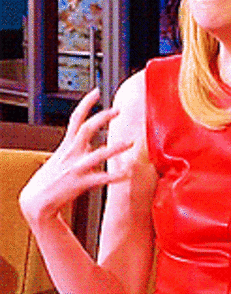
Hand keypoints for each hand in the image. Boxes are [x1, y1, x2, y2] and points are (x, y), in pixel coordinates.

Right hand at [20, 88, 133, 225]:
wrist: (36, 202)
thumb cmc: (52, 178)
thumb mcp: (62, 156)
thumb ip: (77, 147)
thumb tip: (91, 141)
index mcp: (68, 145)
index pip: (76, 118)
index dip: (86, 103)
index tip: (97, 91)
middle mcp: (72, 153)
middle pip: (87, 129)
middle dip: (102, 117)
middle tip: (118, 109)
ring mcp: (76, 167)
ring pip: (98, 154)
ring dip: (115, 148)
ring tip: (130, 142)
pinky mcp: (80, 183)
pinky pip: (100, 178)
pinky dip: (114, 176)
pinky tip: (126, 174)